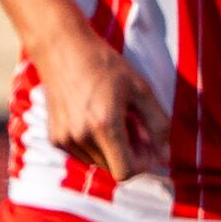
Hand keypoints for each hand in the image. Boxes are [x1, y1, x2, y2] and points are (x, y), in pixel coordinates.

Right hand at [32, 29, 168, 187]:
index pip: (126, 171)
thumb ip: (158, 124)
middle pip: (113, 168)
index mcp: (104, 125)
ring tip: (114, 119)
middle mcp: (80, 137)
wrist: (62, 50)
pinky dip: (94, 145)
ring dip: (111, 149)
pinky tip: (95, 119)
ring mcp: (64, 139)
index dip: (142, 163)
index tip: (148, 145)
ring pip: (98, 163)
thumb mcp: (141, 89)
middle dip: (128, 154)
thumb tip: (165, 155)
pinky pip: (83, 155)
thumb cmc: (104, 65)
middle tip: (134, 126)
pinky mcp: (55, 138)